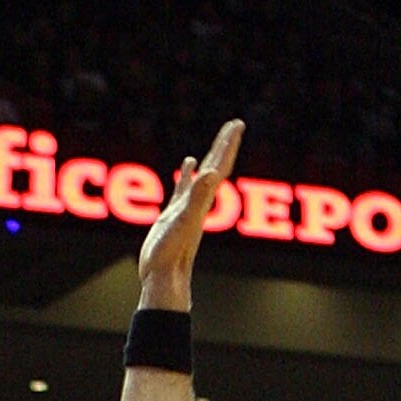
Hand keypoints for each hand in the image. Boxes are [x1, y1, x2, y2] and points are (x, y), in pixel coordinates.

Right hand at [137, 121, 244, 307]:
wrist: (163, 277)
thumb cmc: (172, 252)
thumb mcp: (184, 220)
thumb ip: (198, 196)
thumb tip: (211, 174)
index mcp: (204, 199)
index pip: (220, 166)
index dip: (227, 144)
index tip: (237, 124)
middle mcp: (200, 201)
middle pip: (216, 166)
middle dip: (224, 145)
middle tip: (235, 124)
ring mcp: (187, 207)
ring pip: (202, 175)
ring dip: (210, 157)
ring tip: (216, 143)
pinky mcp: (174, 214)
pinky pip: (184, 187)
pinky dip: (187, 173)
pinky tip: (188, 163)